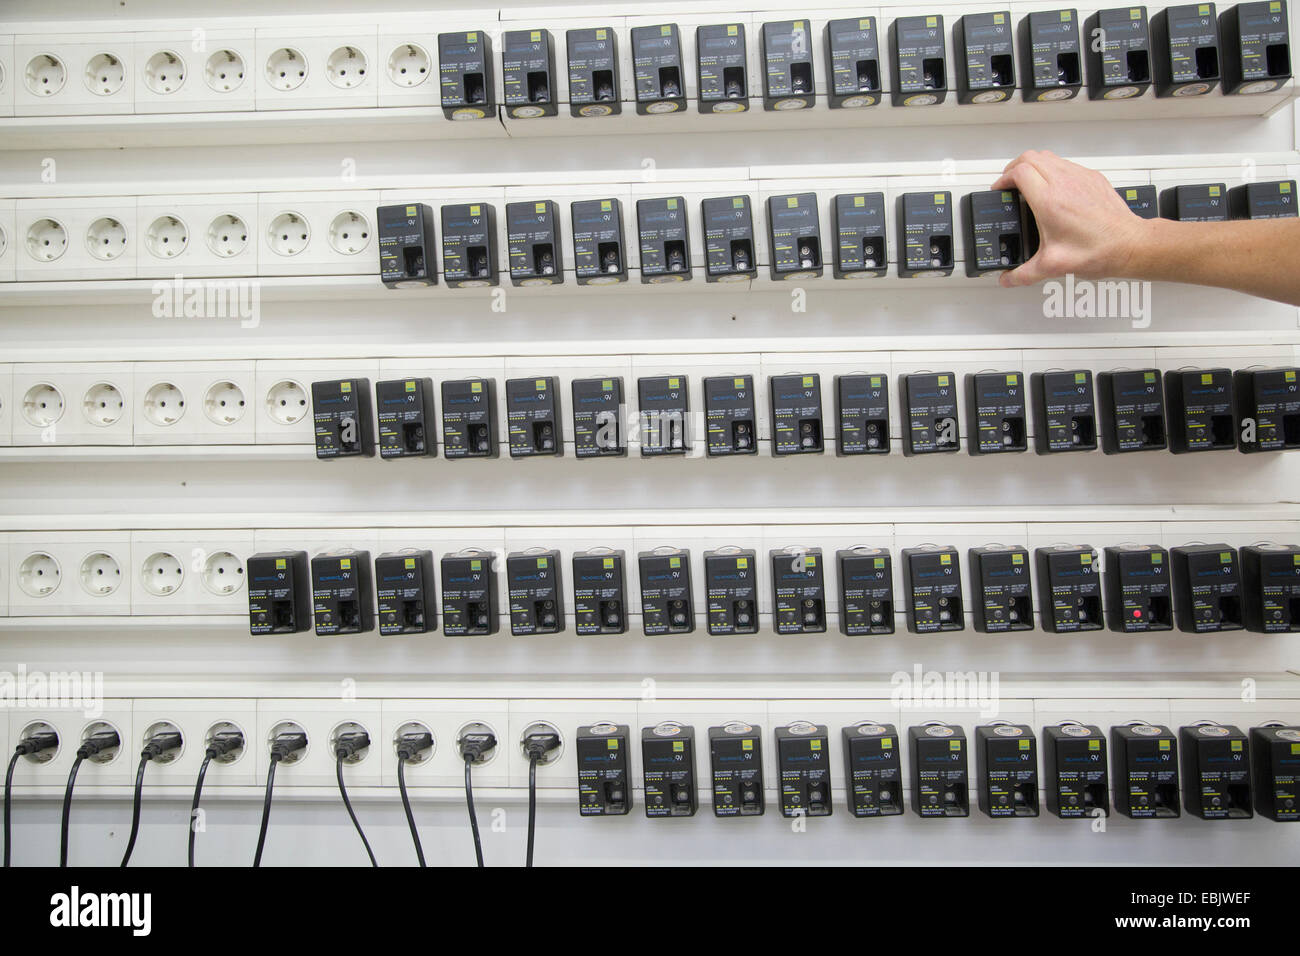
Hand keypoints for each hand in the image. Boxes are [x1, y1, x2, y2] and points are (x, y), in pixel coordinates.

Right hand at [991, 150, 1152, 287]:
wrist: (1129, 245)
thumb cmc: (1099, 250)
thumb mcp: (1052, 266)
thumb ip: (1023, 275)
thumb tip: (1008, 279)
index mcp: (1050, 201)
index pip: (1019, 172)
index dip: (1004, 178)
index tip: (1000, 189)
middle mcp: (1064, 183)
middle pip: (1030, 157)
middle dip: (1014, 168)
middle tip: (1009, 183)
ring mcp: (1080, 177)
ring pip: (1048, 156)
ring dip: (1033, 166)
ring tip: (1028, 183)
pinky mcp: (1092, 178)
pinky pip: (1066, 164)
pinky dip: (1052, 170)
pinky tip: (1053, 188)